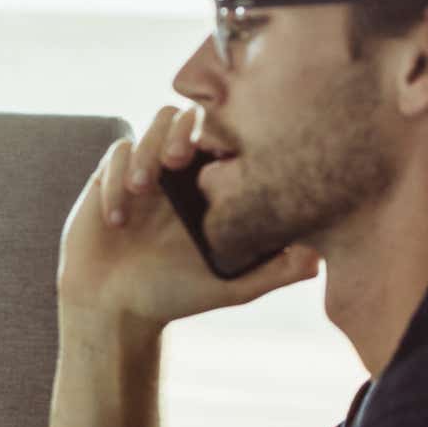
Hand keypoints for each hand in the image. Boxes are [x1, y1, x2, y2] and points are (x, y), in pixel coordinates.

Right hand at [58, 105, 318, 326]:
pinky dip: (115, 179)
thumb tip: (320, 258)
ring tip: (142, 190)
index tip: (221, 159)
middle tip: (177, 161)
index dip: (224, 135)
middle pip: (187, 118)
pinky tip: (117, 219)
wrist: (113, 308)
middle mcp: (178, 174)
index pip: (225, 138)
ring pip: (151, 128)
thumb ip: (274, 273)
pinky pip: (115, 153)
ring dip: (147, 151)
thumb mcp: (231, 288)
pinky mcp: (107, 179)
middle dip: (182, 131)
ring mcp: (142, 173)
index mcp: (210, 189)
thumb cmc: (172, 297)